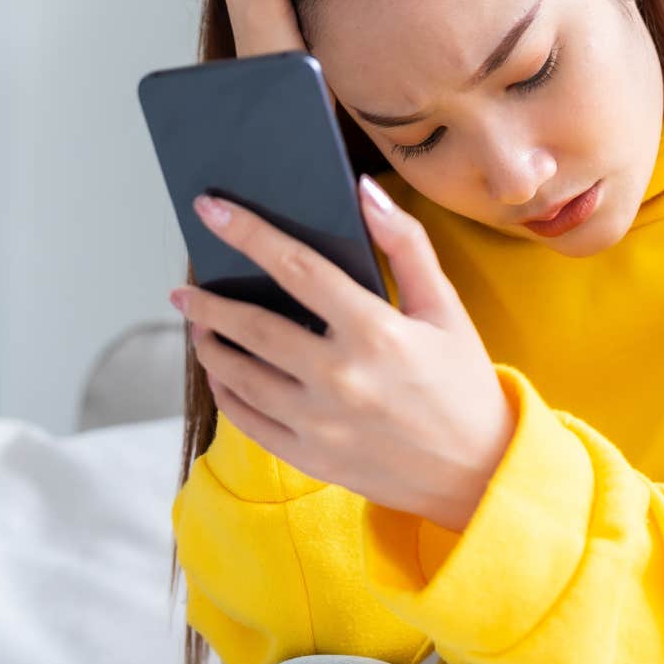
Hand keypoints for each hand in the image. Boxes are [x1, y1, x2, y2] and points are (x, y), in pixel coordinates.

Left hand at [172, 175, 516, 532]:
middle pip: (251, 326)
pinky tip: (223, 375)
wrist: (479, 473)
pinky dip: (226, 393)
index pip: (296, 268)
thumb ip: (406, 245)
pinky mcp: (311, 458)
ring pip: (239, 376)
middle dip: (208, 303)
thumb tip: (365, 191)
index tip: (210, 209)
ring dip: (212, 346)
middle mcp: (340, 378)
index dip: (248, 232)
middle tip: (184, 291)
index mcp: (376, 333)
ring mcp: (320, 423)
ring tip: (201, 329)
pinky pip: (248, 421)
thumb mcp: (445, 309)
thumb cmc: (463, 384)